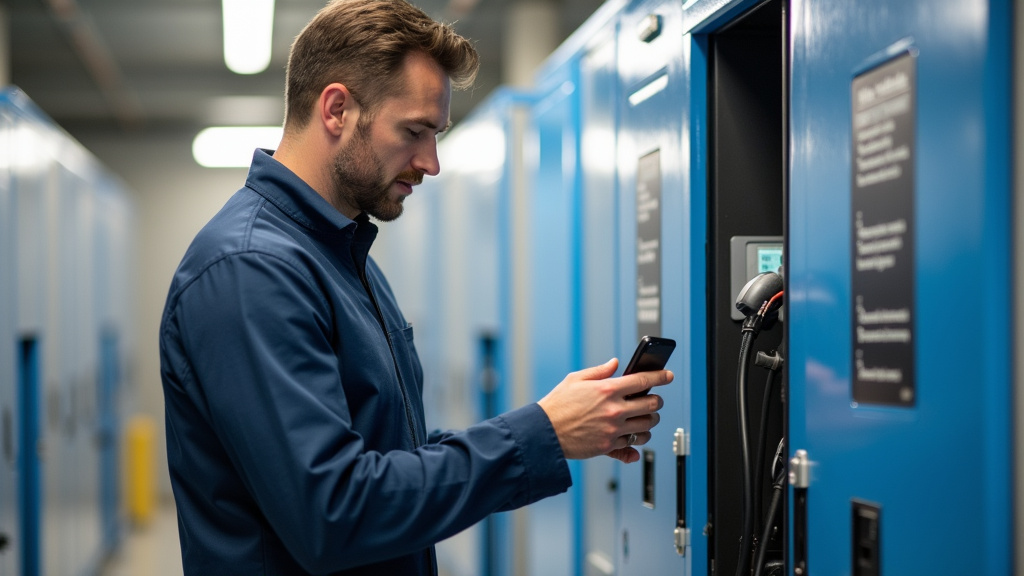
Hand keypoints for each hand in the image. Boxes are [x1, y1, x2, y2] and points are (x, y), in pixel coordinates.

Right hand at [537, 358, 672, 463]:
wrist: (544, 433)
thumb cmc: (557, 405)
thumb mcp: (575, 379)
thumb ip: (599, 371)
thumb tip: (615, 363)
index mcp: (607, 389)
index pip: (643, 380)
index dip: (660, 376)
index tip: (668, 376)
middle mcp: (614, 410)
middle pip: (651, 405)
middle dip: (656, 402)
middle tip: (653, 401)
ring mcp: (613, 429)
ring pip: (647, 427)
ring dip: (650, 422)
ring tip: (645, 419)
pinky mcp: (608, 446)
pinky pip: (633, 445)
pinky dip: (637, 442)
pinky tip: (635, 438)